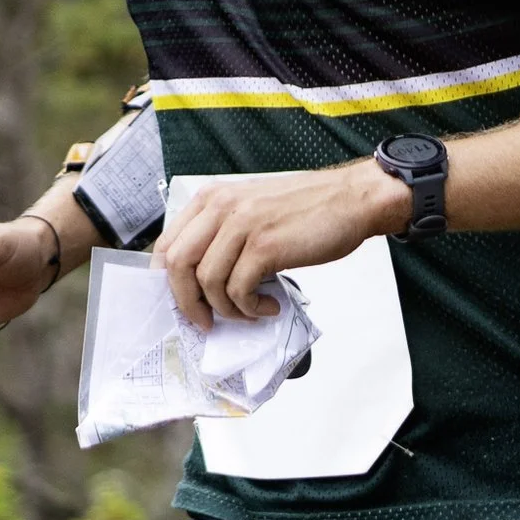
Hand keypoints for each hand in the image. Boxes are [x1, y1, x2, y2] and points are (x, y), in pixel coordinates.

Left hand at [155, 159, 406, 326]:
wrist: (352, 199)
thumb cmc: (307, 209)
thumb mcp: (252, 209)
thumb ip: (223, 233)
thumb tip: (202, 279)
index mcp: (212, 198)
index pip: (167, 245)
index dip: (167, 281)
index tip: (182, 302)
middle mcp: (221, 207)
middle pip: (177, 265)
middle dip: (187, 302)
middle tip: (204, 320)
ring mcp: (242, 226)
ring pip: (207, 282)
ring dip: (225, 309)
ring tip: (249, 312)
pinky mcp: (265, 247)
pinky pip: (239, 291)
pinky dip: (249, 308)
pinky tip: (268, 306)